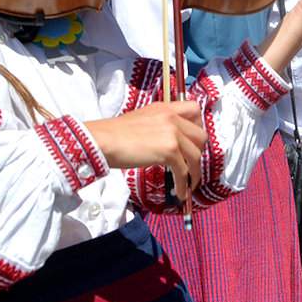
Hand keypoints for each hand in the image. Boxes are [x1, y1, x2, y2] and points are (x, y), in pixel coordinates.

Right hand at [84, 101, 203, 197]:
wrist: (100, 140)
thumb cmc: (113, 134)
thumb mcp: (141, 120)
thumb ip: (159, 125)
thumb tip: (168, 143)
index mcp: (165, 107)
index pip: (195, 110)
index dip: (198, 127)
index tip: (193, 141)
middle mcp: (172, 117)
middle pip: (201, 135)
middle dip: (198, 152)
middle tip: (190, 164)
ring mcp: (172, 133)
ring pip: (196, 155)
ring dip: (195, 172)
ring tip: (189, 183)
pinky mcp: (169, 150)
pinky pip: (184, 170)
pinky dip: (184, 184)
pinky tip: (181, 193)